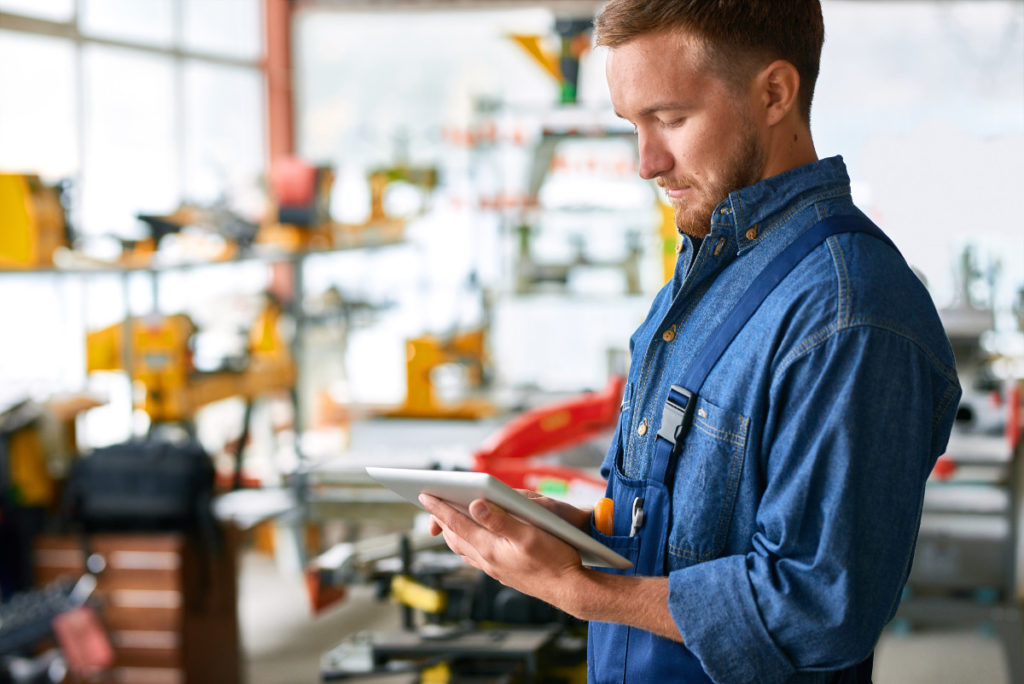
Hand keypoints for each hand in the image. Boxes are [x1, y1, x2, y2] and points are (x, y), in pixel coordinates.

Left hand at [419, 493, 586, 609]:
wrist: (571, 589)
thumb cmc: (556, 559)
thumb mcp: (530, 534)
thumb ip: (500, 519)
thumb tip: (474, 503)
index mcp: (490, 548)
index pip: (456, 524)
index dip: (439, 508)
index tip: (424, 494)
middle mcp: (487, 561)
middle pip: (454, 537)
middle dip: (441, 518)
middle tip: (431, 502)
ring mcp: (494, 569)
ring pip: (463, 548)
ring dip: (452, 532)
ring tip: (446, 519)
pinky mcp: (503, 573)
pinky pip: (475, 556)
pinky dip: (467, 543)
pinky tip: (472, 540)